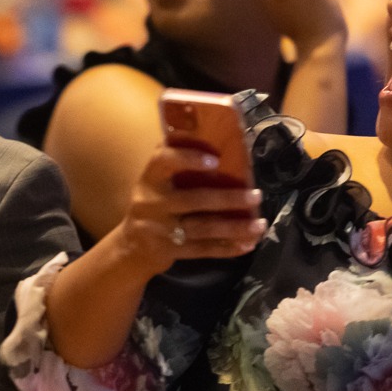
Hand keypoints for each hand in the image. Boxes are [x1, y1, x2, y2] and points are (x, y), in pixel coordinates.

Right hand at [109, 145, 265, 278]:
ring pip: (203, 228)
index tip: (215, 160)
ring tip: (260, 224)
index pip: (163, 161)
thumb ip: (174, 165)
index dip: (187, 158)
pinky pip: (203, 250)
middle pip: (194, 200)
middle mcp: (152, 203)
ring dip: (235, 227)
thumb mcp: (154, 183)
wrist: (132, 248)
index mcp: (149, 179)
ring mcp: (160, 231)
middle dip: (228, 199)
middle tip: (256, 195)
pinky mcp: (170, 252)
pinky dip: (227, 248)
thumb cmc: (153, 204)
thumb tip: (213, 138)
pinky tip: (248, 244)